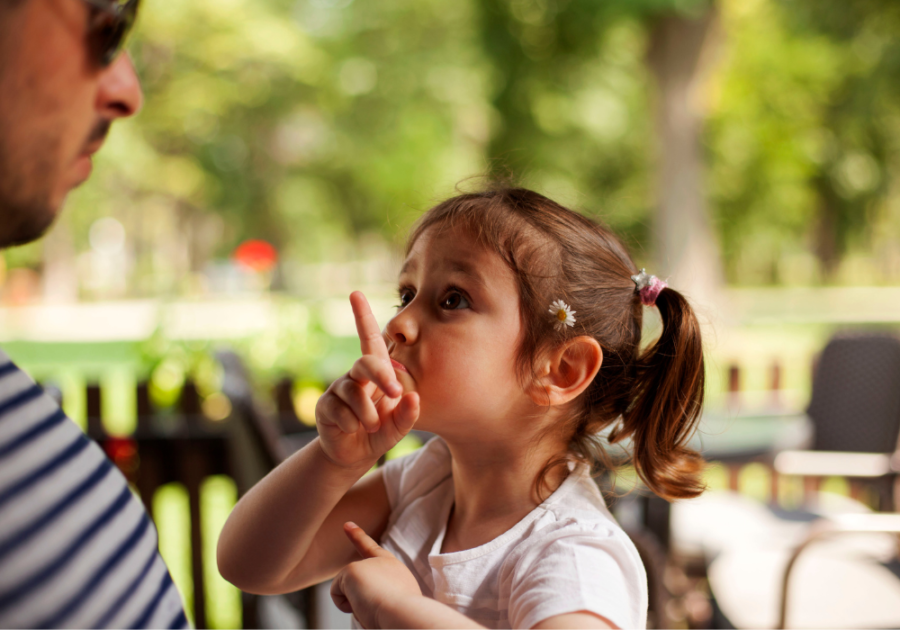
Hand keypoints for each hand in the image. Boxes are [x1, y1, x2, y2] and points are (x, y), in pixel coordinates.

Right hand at [315, 291, 419, 469]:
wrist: (354, 455)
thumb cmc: (380, 432)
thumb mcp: (398, 425)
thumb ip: (408, 414)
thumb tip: (414, 397)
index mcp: (375, 372)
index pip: (370, 340)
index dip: (362, 317)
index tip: (355, 294)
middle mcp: (354, 375)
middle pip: (366, 362)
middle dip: (382, 376)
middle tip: (395, 393)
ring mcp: (337, 389)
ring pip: (354, 392)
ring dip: (368, 414)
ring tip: (373, 426)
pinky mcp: (324, 406)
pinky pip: (340, 410)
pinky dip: (352, 424)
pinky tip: (352, 430)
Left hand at [331, 522, 422, 628]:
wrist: (405, 614)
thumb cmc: (403, 617)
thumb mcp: (397, 604)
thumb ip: (381, 596)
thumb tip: (361, 605)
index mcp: (394, 569)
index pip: (373, 551)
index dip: (359, 536)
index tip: (347, 524)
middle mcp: (381, 563)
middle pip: (354, 580)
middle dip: (351, 594)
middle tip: (375, 606)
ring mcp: (366, 564)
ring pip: (347, 592)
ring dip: (356, 606)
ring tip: (375, 607)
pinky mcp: (351, 570)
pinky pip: (337, 595)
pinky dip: (345, 605)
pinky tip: (363, 604)